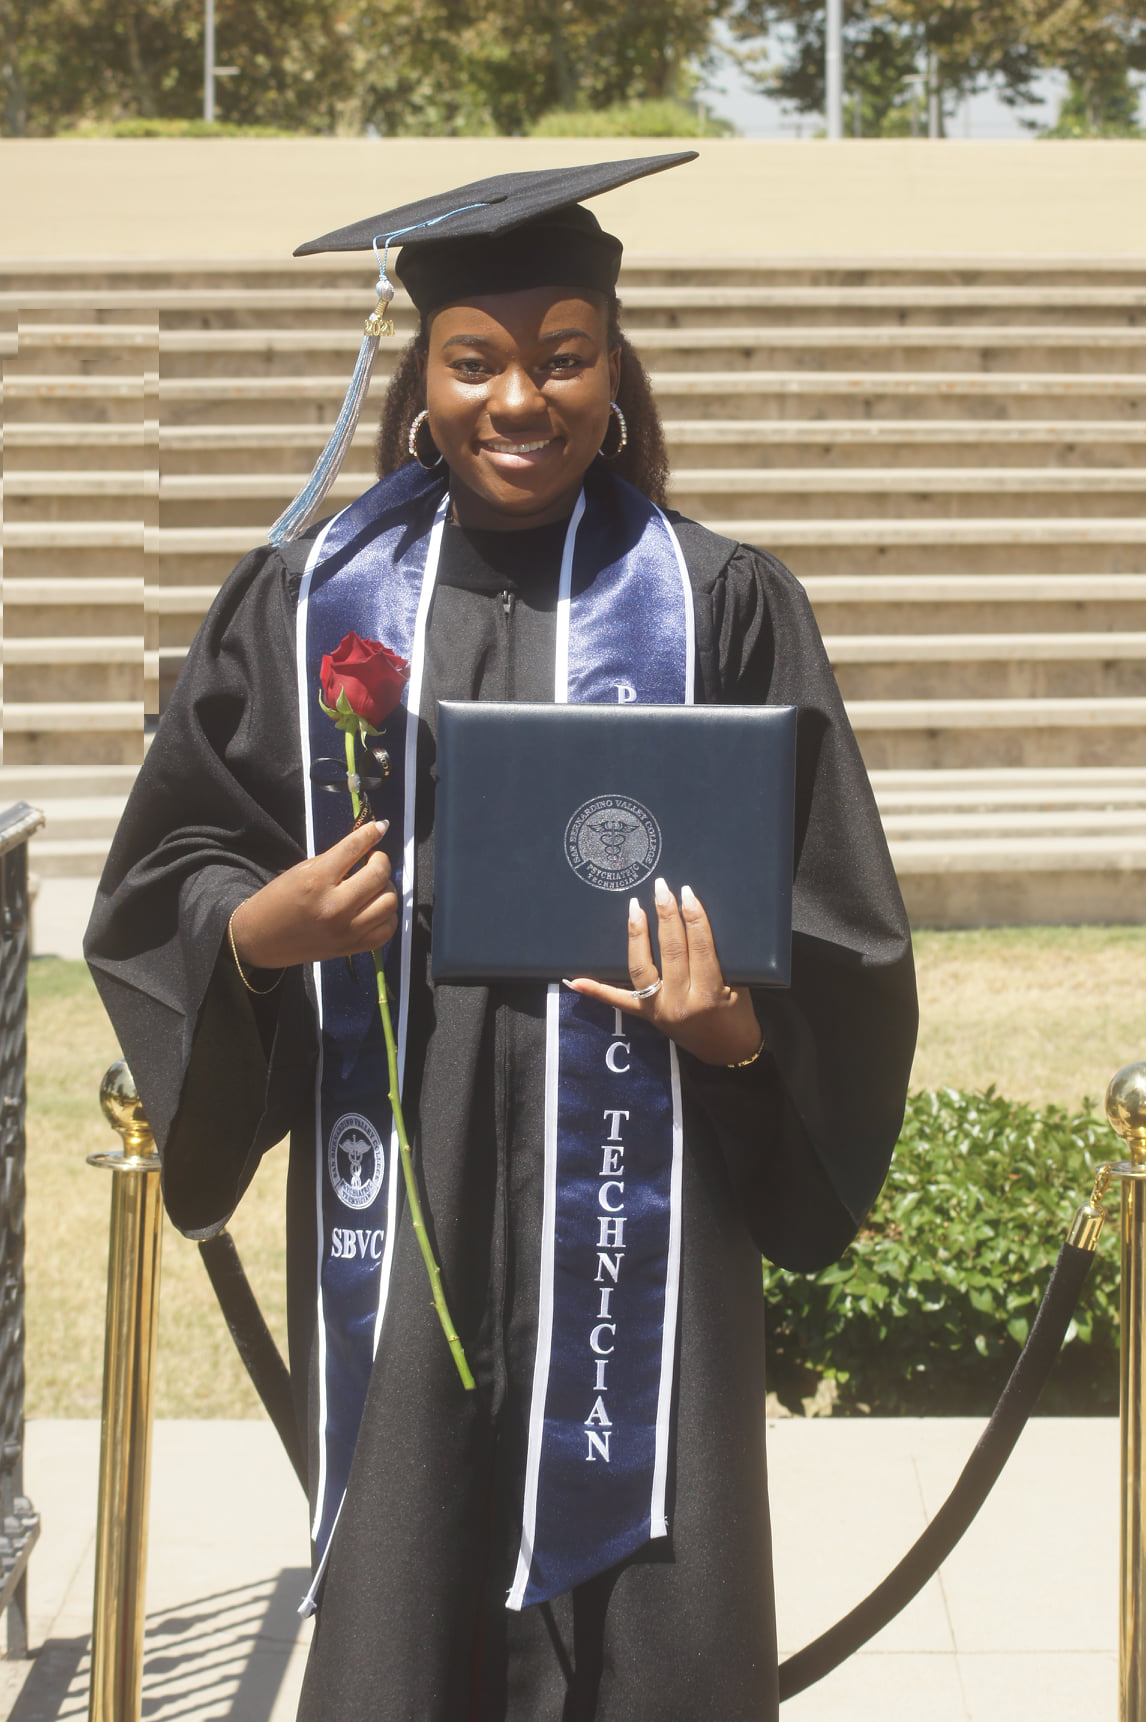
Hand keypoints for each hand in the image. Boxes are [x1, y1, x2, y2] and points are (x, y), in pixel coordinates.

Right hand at [230, 820, 398, 969]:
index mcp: (316, 881)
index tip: (379, 827)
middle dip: (381, 861)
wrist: (261, 939)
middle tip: (372, 861)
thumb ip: (336, 858)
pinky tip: (375, 907)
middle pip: (379, 875)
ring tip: (373, 885)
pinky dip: (387, 915)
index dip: (371, 833)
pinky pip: (387, 929)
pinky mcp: (351, 947)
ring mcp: (345, 930)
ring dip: (386, 888)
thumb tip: (367, 841)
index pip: (354, 848)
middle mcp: (334, 906)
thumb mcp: (301, 871)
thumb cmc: (278, 901)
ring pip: (390, 902)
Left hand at [568, 878, 762, 1066]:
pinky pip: (618, 1000)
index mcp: (708, 994)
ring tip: (635, 907)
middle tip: (662, 887)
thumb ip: (722, 958)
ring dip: (637, 935)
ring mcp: (657, 1010)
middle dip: (666, 914)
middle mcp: (679, 1002)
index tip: (687, 892)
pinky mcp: (645, 1016)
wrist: (727, 1052)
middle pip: (671, 951)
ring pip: (641, 968)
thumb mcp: (740, 986)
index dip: (694, 917)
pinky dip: (596, 990)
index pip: (699, 947)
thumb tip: (699, 920)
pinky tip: (573, 980)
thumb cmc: (738, 1015)